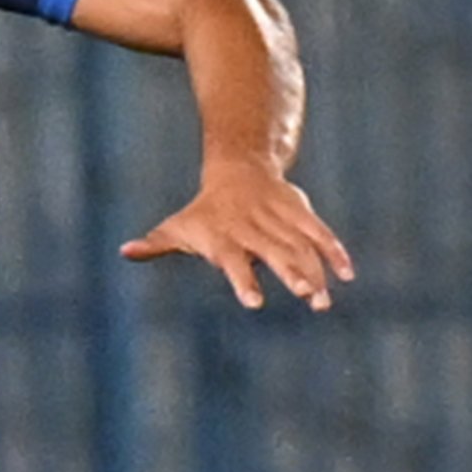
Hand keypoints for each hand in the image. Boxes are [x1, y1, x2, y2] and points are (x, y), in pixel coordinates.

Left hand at [123, 159, 351, 310]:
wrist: (239, 169)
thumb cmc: (203, 211)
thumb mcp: (177, 226)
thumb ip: (156, 244)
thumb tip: (125, 251)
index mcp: (224, 236)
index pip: (234, 260)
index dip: (244, 280)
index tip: (255, 302)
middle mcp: (253, 228)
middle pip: (275, 253)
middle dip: (292, 275)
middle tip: (308, 298)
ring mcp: (279, 220)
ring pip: (300, 246)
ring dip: (316, 271)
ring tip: (323, 300)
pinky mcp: (301, 213)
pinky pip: (320, 232)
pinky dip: (334, 251)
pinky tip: (347, 274)